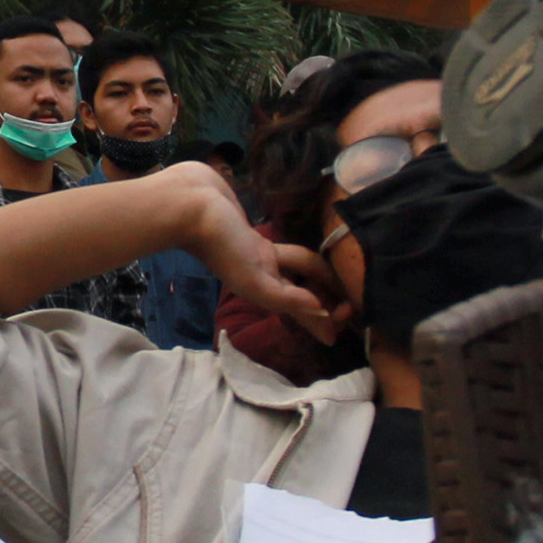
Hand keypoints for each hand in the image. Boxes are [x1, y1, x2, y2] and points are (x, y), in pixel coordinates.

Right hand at [184, 172, 344, 337]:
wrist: (191, 205)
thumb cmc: (221, 245)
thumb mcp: (252, 279)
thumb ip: (284, 297)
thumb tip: (320, 309)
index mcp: (263, 286)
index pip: (299, 307)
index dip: (317, 321)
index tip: (336, 337)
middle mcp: (264, 271)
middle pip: (303, 286)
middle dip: (324, 295)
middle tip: (350, 303)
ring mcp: (259, 250)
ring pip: (297, 265)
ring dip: (316, 271)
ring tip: (339, 275)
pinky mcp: (255, 228)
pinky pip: (284, 245)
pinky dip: (297, 251)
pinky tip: (308, 246)